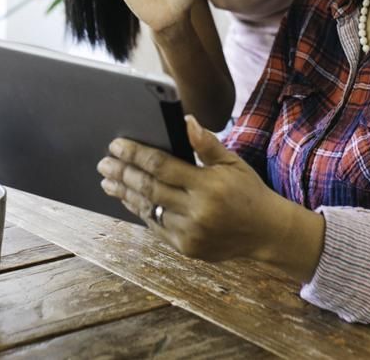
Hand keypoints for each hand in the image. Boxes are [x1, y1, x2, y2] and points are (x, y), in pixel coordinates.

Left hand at [98, 116, 319, 273]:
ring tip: (108, 181)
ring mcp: (189, 233)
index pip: (161, 166)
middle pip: (148, 188)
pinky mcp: (186, 247)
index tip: (116, 145)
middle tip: (104, 163)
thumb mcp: (232, 162)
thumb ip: (206, 143)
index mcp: (208, 186)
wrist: (265, 232)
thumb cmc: (248, 191)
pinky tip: (129, 199)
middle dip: (123, 173)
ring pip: (148, 209)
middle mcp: (196, 211)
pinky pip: (156, 226)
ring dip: (125, 193)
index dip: (135, 154)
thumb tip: (185, 120)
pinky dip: (141, 210)